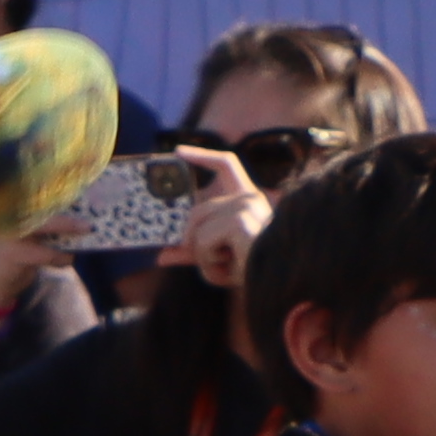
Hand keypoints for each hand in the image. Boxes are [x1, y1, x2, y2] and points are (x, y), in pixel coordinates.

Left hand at [164, 145, 269, 290]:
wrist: (276, 283)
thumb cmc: (253, 270)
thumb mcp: (217, 256)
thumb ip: (191, 252)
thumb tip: (160, 257)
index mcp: (248, 198)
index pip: (226, 164)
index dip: (201, 156)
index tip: (177, 152)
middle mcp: (250, 196)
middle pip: (197, 211)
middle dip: (191, 239)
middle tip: (209, 260)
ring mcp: (246, 205)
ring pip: (198, 229)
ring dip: (204, 256)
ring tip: (228, 265)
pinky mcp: (239, 219)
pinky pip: (203, 240)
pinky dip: (209, 260)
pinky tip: (232, 265)